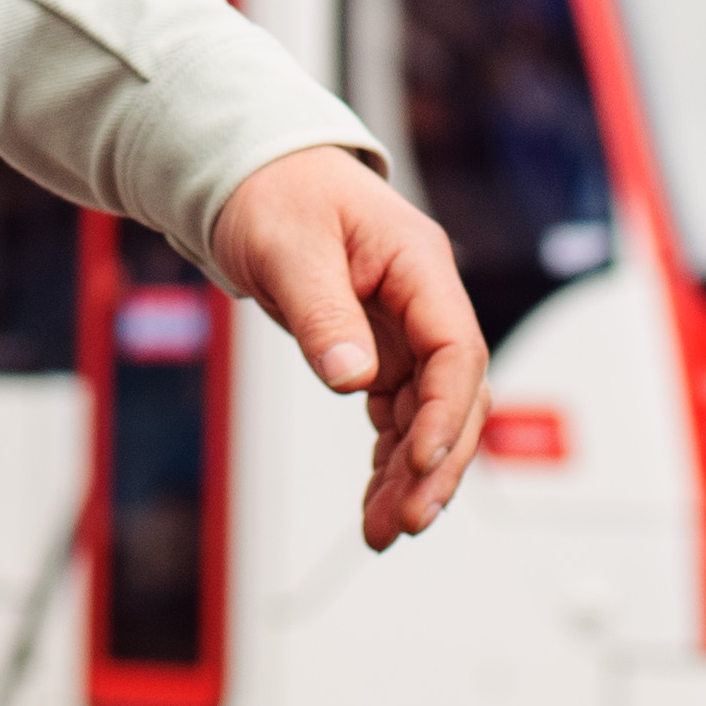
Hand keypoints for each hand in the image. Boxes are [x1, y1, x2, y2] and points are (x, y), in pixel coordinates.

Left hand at [207, 146, 484, 550]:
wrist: (249, 174)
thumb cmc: (273, 192)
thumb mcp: (289, 249)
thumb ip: (324, 314)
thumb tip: (353, 380)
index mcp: (419, 264)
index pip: (456, 348)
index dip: (446, 412)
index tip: (420, 463)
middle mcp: (423, 300)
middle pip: (455, 393)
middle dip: (436, 462)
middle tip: (404, 521)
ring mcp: (405, 327)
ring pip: (426, 413)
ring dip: (411, 473)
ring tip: (382, 531)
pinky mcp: (379, 348)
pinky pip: (397, 412)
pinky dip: (389, 457)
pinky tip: (375, 500)